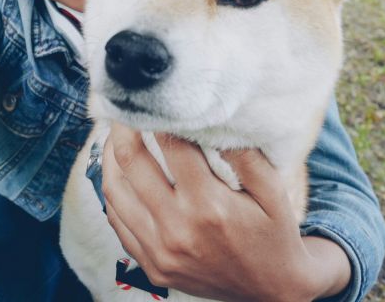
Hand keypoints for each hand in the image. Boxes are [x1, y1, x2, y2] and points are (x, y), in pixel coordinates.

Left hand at [101, 124, 350, 301]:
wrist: (273, 290)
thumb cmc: (274, 234)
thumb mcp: (274, 192)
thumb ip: (246, 155)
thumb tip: (214, 122)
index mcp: (209, 206)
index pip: (171, 146)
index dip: (161, 118)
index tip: (156, 101)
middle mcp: (178, 228)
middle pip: (132, 163)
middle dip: (124, 129)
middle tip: (124, 109)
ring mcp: (160, 251)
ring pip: (114, 192)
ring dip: (110, 159)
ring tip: (115, 138)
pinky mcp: (151, 265)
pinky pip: (117, 222)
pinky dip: (113, 194)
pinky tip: (121, 176)